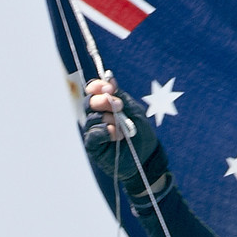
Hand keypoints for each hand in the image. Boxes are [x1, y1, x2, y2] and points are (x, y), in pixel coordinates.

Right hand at [81, 74, 165, 195]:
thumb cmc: (142, 134)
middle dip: (102, 101)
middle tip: (118, 105)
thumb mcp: (134, 111)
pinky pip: (93, 134)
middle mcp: (97, 116)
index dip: (97, 86)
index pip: (93, 91)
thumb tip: (109, 79)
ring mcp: (94, 131)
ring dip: (109, 119)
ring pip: (91, 118)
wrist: (147, 157)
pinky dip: (104, 132)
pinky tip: (115, 134)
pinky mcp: (94, 146)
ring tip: (123, 127)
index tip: (109, 87)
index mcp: (106, 105)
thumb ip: (121, 97)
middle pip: (89, 102)